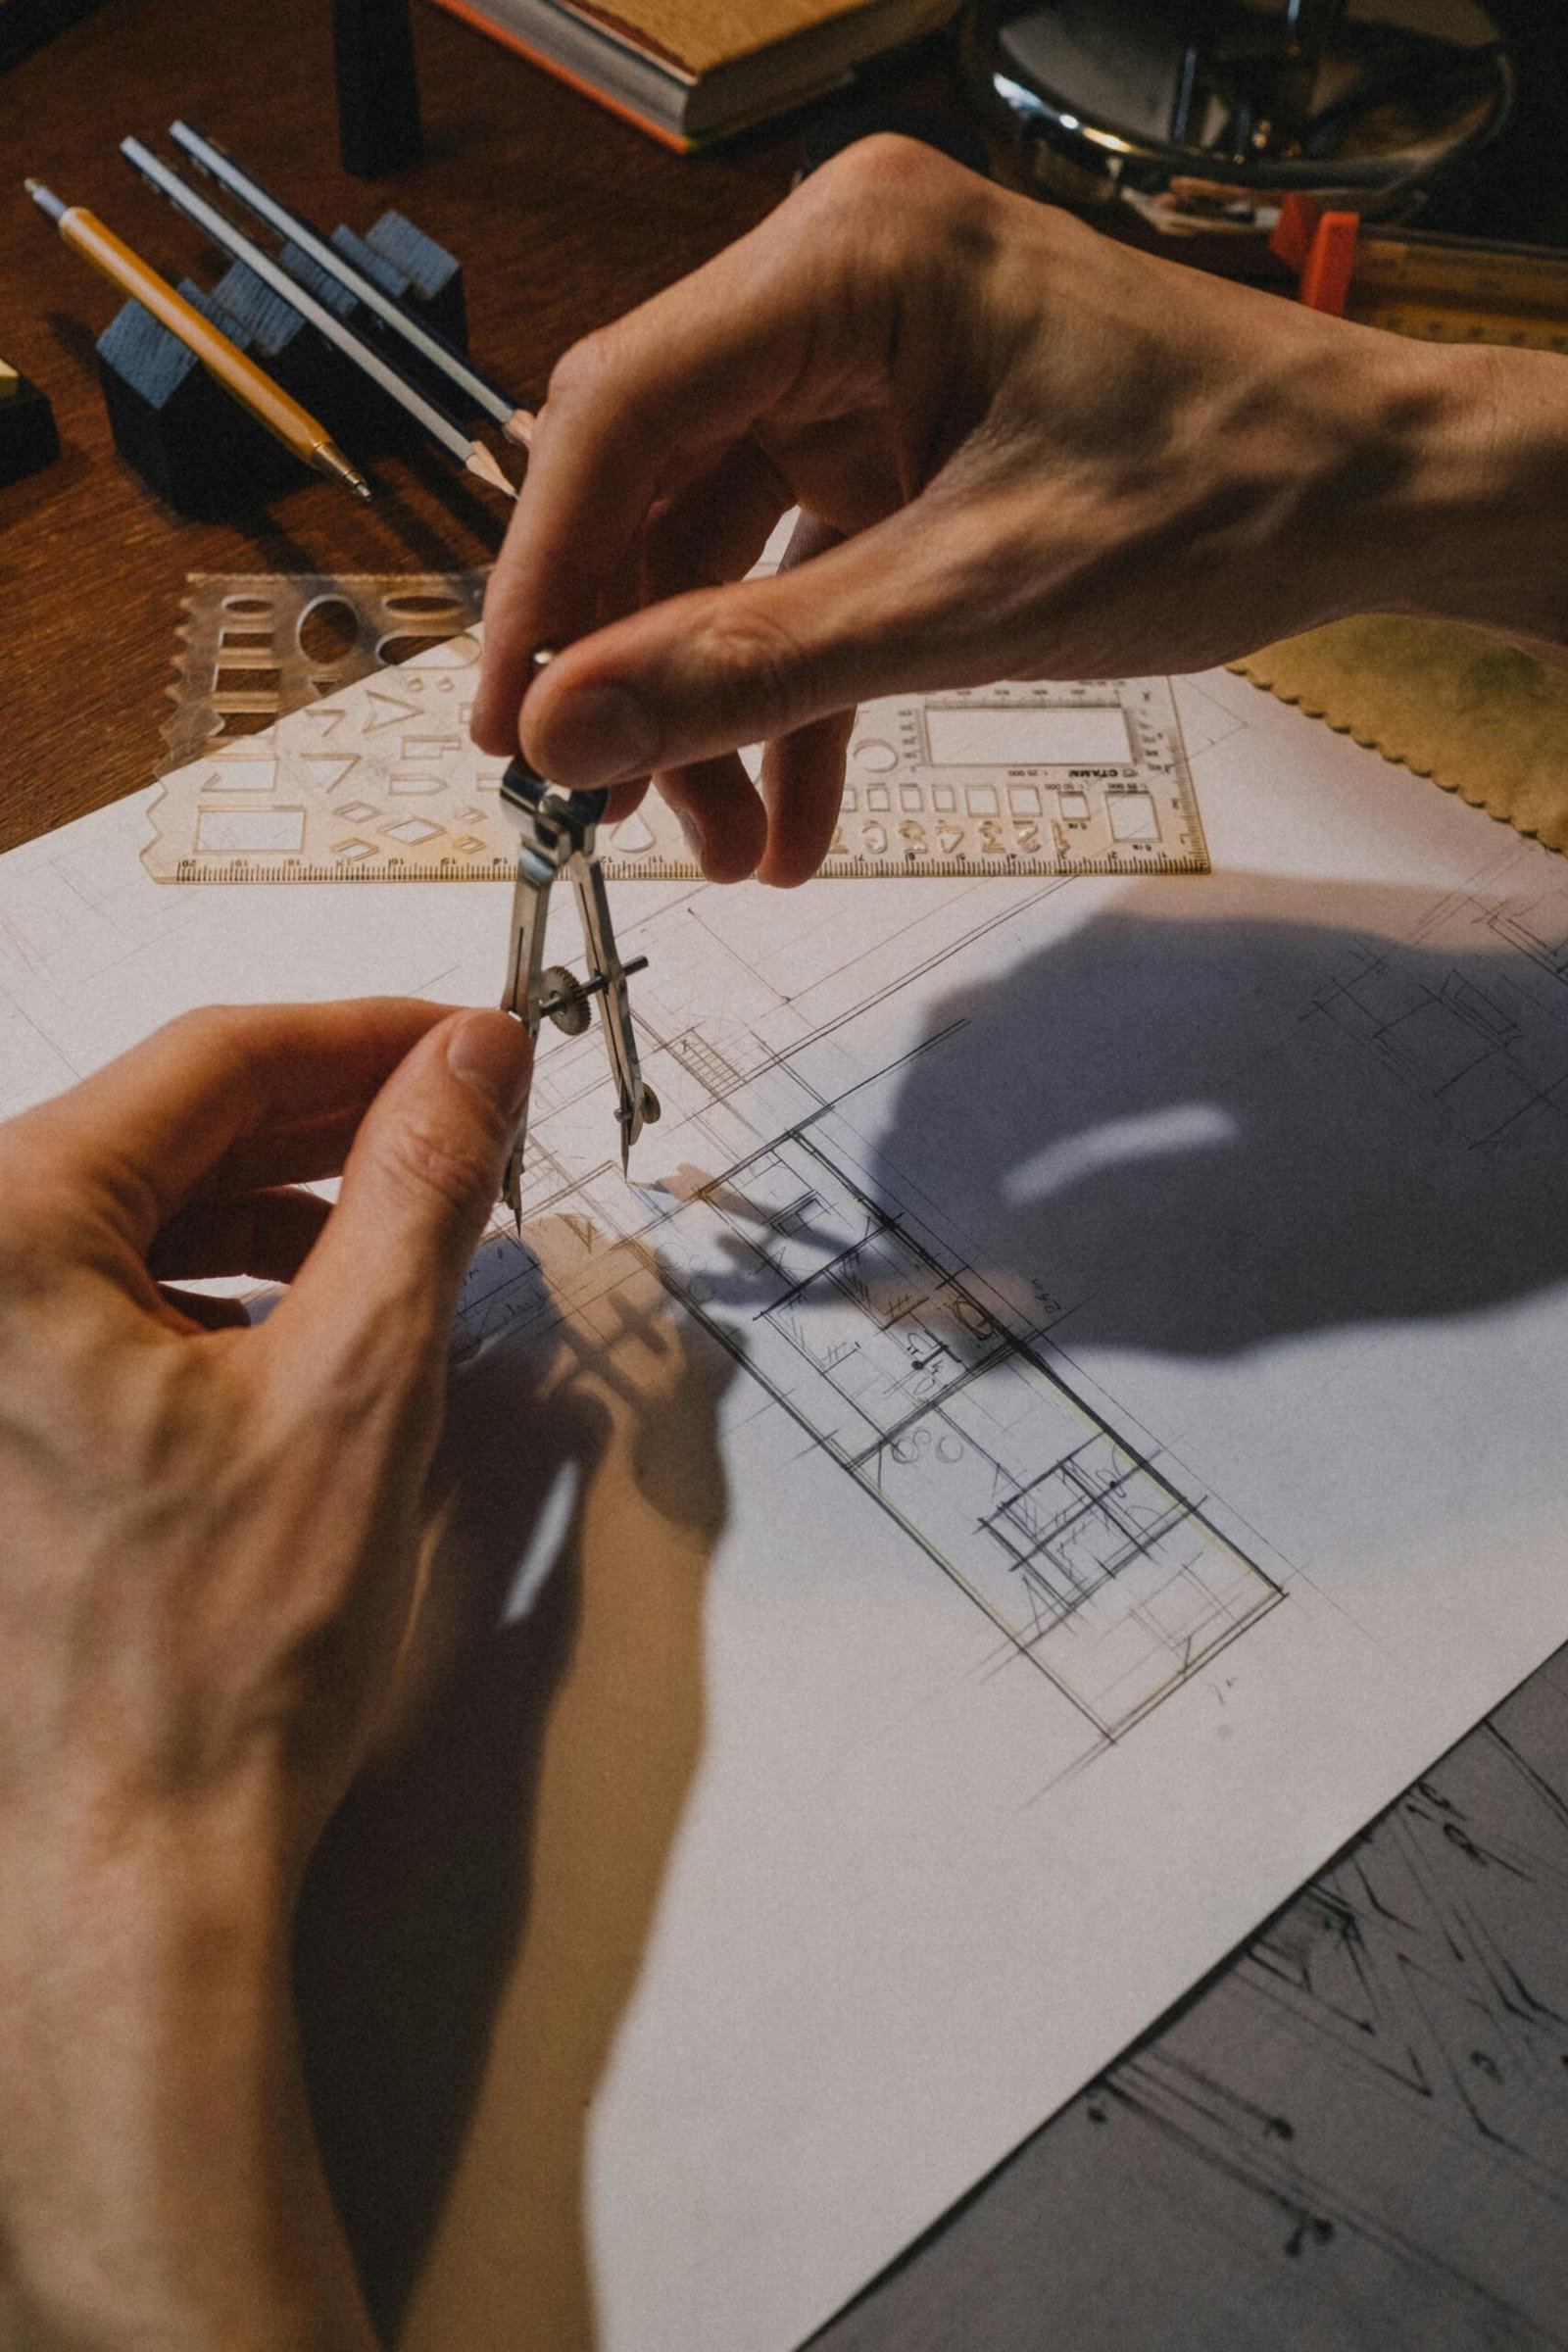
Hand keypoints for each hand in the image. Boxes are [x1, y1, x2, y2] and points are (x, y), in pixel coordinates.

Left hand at [0, 999, 529, 2346]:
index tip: (469, 1039)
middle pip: (166, 1126)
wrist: (134, 1861)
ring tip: (406, 1221)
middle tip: (461, 1117)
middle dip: (330, 1116)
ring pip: (135, 1205)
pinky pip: (99, 1289)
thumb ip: (422, 1187)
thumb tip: (472, 1060)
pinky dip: (216, 1276)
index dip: (369, 1036)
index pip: (212, 1059)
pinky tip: (309, 1305)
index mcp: (2, 1236)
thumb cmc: (218, 1661)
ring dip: (280, 1198)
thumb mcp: (360, 1383)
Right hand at [474, 135, 1567, 885]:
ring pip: (721, 546)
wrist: (1373, 494)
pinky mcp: (901, 441)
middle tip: (608, 804)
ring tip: (721, 844)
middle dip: (638, 664)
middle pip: (656, 485)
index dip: (542, 582)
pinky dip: (792, 690)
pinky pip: (802, 570)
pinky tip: (785, 815)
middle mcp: (837, 289)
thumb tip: (573, 723)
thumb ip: (756, 663)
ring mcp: (868, 366)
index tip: (504, 723)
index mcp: (850, 262)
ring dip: (715, 703)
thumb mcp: (969, 601)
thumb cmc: (1225, 487)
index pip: (621, 414)